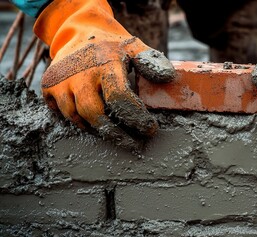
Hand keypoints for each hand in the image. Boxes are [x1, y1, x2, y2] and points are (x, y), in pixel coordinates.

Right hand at [34, 0, 174, 146]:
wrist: (77, 32)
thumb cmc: (111, 46)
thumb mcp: (133, 46)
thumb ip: (151, 61)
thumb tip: (169, 77)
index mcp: (104, 63)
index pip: (119, 98)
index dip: (136, 118)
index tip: (150, 130)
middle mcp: (80, 73)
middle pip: (94, 114)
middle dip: (116, 134)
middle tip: (134, 144)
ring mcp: (61, 81)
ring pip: (76, 117)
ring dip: (98, 129)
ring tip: (117, 134)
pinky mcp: (48, 87)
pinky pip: (62, 114)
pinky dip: (79, 122)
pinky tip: (96, 125)